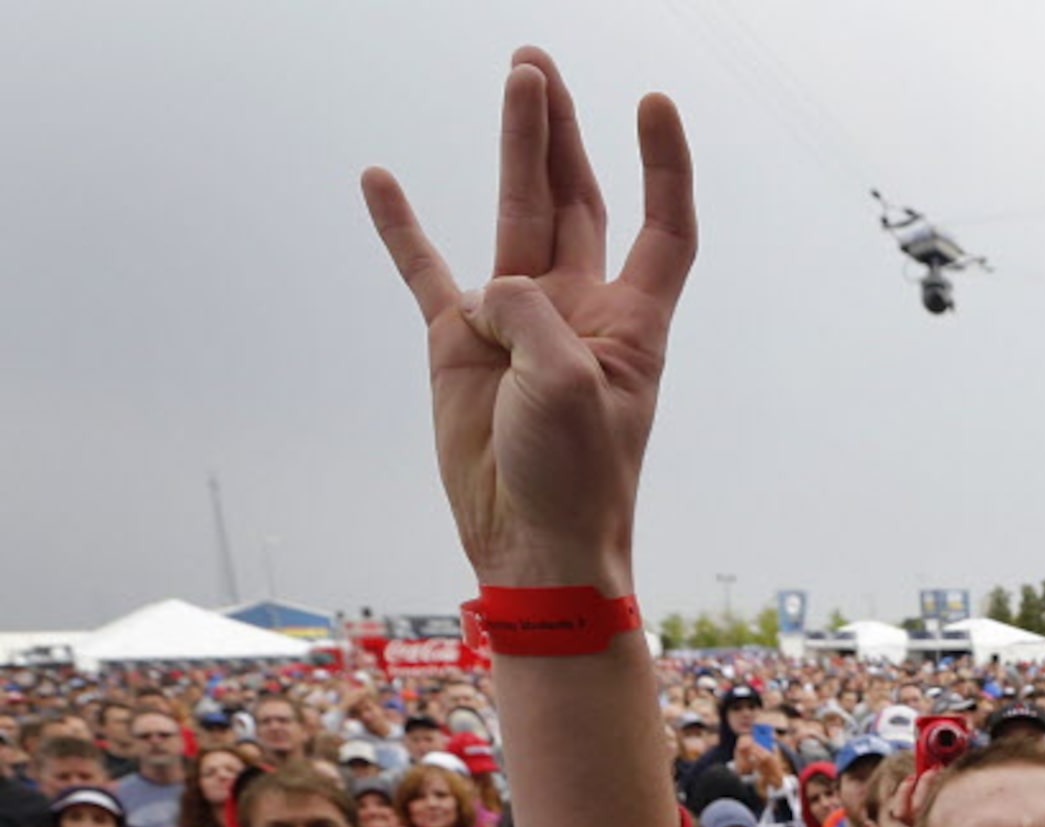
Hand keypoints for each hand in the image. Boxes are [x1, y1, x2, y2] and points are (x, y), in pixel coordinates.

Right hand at [361, 47, 695, 592]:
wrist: (531, 543)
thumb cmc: (575, 475)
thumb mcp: (568, 384)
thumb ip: (529, 313)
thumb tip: (484, 292)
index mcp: (631, 322)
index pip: (662, 227)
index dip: (662, 167)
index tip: (651, 102)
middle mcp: (577, 310)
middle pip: (576, 199)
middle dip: (561, 132)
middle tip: (538, 65)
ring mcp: (516, 322)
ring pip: (515, 215)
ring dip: (515, 147)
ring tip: (516, 77)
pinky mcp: (459, 344)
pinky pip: (427, 273)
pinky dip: (403, 229)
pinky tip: (381, 180)